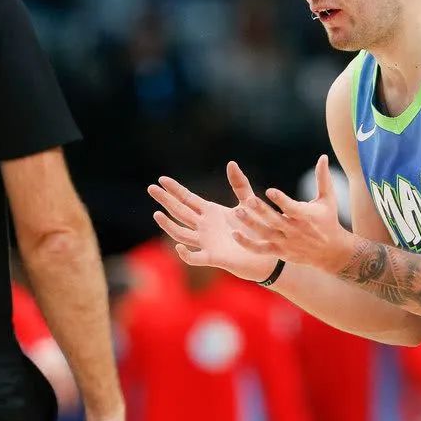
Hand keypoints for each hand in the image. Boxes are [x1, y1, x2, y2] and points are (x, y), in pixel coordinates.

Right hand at [147, 163, 278, 281]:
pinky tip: (178, 246)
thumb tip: (231, 162)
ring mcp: (207, 242)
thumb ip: (239, 184)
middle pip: (180, 212)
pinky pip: (196, 257)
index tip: (161, 179)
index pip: (187, 199)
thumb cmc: (257, 228)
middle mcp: (204, 226)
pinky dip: (186, 254)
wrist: (269, 252)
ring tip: (157, 214)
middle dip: (165, 200)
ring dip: (168, 225)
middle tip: (151, 188)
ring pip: (181, 233)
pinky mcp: (214, 257)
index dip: (174, 189)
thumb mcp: (248, 202)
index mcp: (211, 212)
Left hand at [232, 154, 352, 272]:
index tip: (270, 190)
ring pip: (266, 234)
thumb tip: (323, 156)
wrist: (332, 253)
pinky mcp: (279, 251)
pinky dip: (248, 244)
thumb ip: (323, 178)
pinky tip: (235, 234)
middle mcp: (295, 230)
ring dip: (251, 224)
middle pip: (275, 220)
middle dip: (262, 211)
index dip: (281, 200)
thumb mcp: (327, 199)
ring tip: (237, 213)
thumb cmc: (328, 220)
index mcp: (306, 216)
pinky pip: (261, 249)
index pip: (292, 208)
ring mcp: (286, 242)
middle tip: (248, 200)